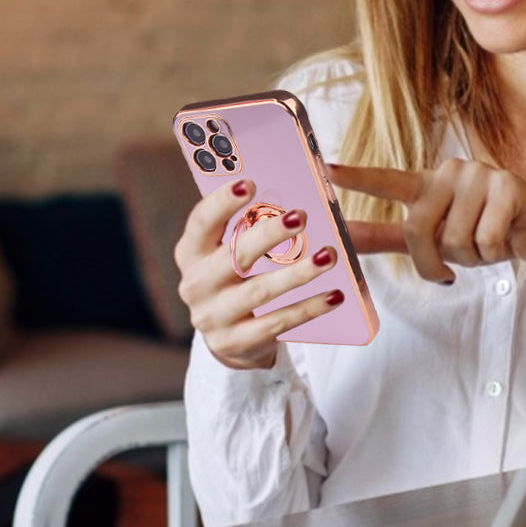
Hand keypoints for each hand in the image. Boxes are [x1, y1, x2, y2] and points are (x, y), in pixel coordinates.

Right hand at [175, 179, 343, 369]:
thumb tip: (292, 203)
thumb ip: (248, 228)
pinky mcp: (233, 342)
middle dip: (269, 234)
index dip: (222, 202)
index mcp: (191, 252)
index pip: (201, 222)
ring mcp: (212, 317)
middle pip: (234, 255)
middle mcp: (195, 284)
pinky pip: (276, 323)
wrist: (229, 336)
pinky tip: (334, 295)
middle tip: (301, 216)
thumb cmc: (236, 278)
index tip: (250, 184)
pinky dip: (308, 308)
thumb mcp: (231, 252)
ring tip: (328, 256)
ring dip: (298, 273)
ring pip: (259, 291)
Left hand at [328, 160, 525, 283]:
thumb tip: (341, 240)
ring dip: (472, 258)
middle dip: (432, 263)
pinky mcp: (507, 186)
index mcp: (427, 184)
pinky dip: (495, 252)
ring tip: (487, 243)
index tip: (323, 169)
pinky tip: (507, 239)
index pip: (386, 180)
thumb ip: (389, 237)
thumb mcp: (436, 237)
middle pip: (418, 230)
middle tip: (451, 269)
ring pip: (455, 240)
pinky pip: (486, 239)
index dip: (355, 177)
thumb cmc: (484, 233)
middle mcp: (448, 172)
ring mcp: (478, 175)